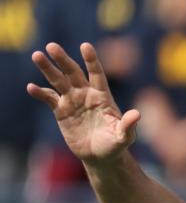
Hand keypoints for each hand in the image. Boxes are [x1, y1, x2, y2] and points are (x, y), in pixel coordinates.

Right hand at [27, 42, 140, 167]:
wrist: (100, 156)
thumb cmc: (115, 144)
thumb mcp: (124, 137)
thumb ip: (128, 125)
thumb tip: (137, 114)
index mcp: (102, 96)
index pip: (97, 74)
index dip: (91, 60)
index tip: (85, 46)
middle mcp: (86, 94)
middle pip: (73, 73)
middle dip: (63, 60)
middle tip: (51, 46)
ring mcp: (72, 101)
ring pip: (59, 81)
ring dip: (48, 69)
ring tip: (37, 55)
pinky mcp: (61, 111)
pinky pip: (49, 98)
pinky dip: (40, 93)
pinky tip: (31, 87)